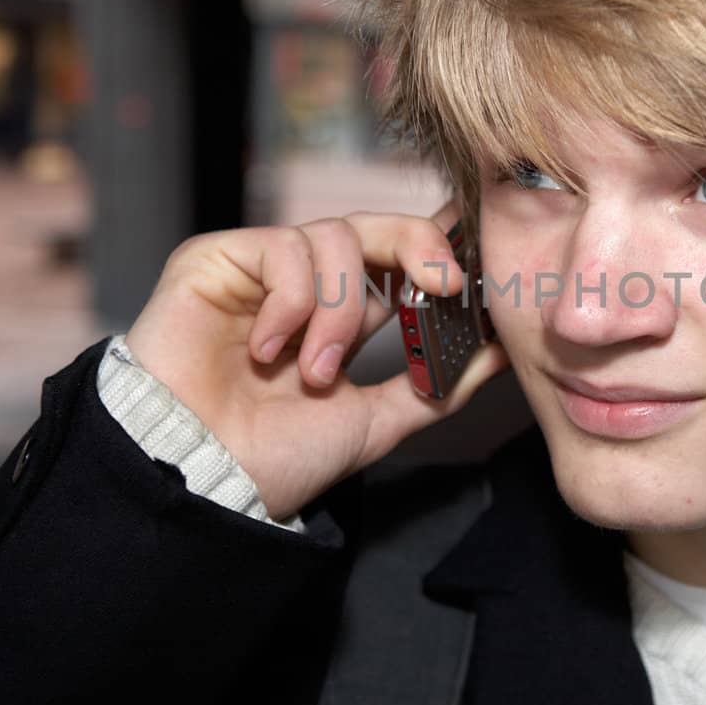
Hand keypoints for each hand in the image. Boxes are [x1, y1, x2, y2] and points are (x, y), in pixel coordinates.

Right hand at [123, 201, 508, 518]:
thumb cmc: (274, 458)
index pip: (398, 258)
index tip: (477, 262)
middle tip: (444, 284)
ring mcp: (259, 268)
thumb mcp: (376, 421)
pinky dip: (291, 303)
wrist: (203, 479)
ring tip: (316, 371)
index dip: (438, 247)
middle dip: (419, 246)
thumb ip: (437, 386)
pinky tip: (268, 351)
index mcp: (343, 316)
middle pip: (375, 225)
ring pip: (334, 237)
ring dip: (341, 311)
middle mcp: (303, 284)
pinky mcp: (215, 258)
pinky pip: (282, 249)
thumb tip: (502, 352)